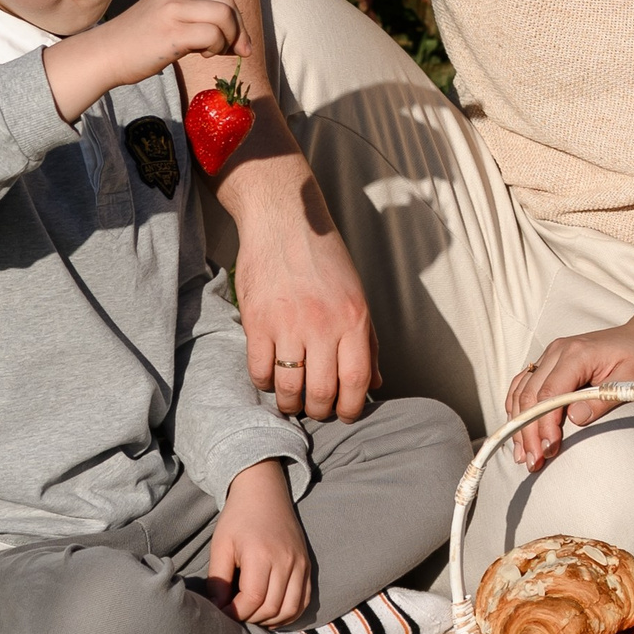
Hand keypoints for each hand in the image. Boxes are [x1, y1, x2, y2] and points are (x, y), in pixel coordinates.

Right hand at [48, 0, 264, 118]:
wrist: (105, 53)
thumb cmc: (139, 40)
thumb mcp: (168, 15)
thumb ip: (199, 17)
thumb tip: (238, 41)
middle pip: (228, 2)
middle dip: (239, 29)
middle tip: (235, 49)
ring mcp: (174, 8)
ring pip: (226, 16)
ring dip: (230, 39)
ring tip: (214, 52)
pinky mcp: (173, 30)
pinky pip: (214, 35)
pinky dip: (217, 48)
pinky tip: (202, 55)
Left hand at [205, 460, 312, 625]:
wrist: (264, 492)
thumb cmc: (238, 518)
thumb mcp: (221, 545)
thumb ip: (218, 578)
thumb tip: (218, 607)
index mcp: (261, 555)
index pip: (252, 599)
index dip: (236, 612)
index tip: (222, 611)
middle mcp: (285, 561)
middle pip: (271, 608)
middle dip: (250, 618)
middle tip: (236, 614)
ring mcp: (300, 564)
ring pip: (290, 609)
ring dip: (271, 620)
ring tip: (253, 616)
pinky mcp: (307, 565)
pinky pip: (303, 600)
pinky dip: (289, 614)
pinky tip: (272, 613)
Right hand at [234, 175, 379, 421]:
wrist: (284, 219)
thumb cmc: (324, 257)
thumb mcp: (357, 294)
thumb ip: (368, 340)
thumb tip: (376, 381)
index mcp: (354, 318)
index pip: (356, 381)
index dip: (350, 408)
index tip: (344, 414)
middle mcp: (323, 324)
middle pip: (322, 391)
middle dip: (319, 410)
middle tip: (315, 407)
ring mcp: (288, 323)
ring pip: (289, 387)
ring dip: (290, 403)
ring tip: (292, 399)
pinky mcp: (257, 320)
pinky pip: (260, 370)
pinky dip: (265, 383)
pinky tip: (270, 377)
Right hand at [505, 321, 633, 471]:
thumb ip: (603, 400)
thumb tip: (576, 419)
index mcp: (577, 354)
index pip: (550, 393)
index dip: (545, 425)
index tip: (549, 450)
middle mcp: (558, 351)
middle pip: (530, 395)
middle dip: (528, 432)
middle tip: (534, 461)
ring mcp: (551, 355)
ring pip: (522, 391)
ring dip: (519, 424)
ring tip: (522, 454)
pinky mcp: (550, 362)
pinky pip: (524, 385)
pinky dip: (518, 410)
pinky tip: (519, 431)